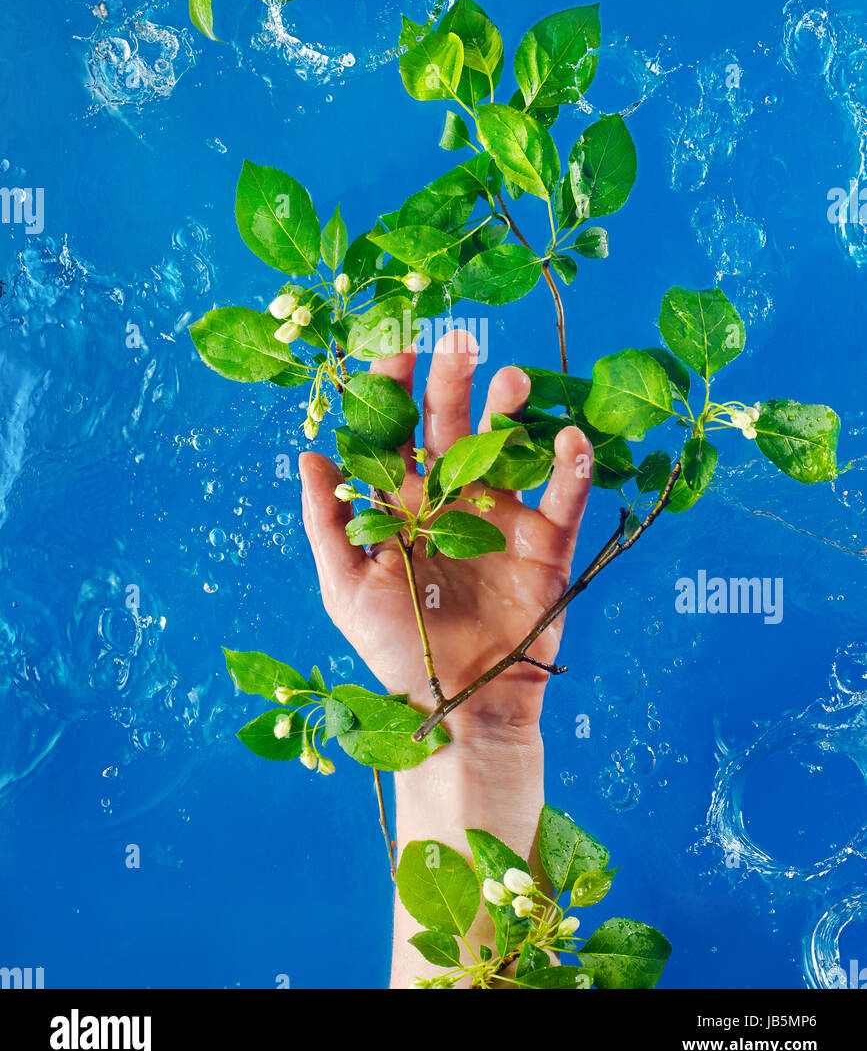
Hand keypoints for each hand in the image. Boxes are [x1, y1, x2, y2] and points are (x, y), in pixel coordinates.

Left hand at [299, 329, 593, 739]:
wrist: (460, 709)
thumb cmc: (396, 650)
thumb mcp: (346, 590)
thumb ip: (328, 522)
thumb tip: (309, 452)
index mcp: (402, 504)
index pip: (396, 431)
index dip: (394, 388)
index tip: (396, 347)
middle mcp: (452, 499)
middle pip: (451, 426)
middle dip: (453, 382)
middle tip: (459, 342)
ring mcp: (502, 518)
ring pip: (508, 449)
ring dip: (510, 412)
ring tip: (511, 379)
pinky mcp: (545, 546)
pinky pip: (562, 499)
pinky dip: (570, 468)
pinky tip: (568, 439)